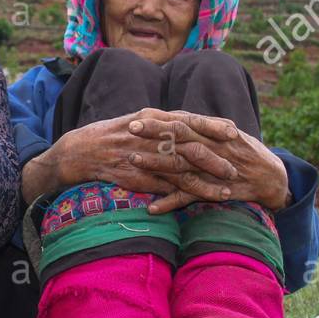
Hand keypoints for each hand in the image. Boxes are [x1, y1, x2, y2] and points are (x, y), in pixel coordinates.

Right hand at [21, 109, 238, 203]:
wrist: (81, 152)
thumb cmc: (112, 135)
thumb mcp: (137, 120)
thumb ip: (162, 122)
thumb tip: (187, 122)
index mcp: (152, 118)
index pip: (188, 119)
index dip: (212, 125)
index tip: (233, 131)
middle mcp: (151, 136)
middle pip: (191, 145)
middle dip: (217, 156)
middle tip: (237, 164)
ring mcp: (146, 157)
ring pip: (184, 169)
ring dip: (208, 179)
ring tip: (228, 188)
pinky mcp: (140, 177)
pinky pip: (170, 187)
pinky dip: (189, 194)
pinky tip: (205, 200)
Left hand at [124, 110, 289, 213]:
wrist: (271, 176)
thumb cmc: (243, 151)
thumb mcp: (225, 133)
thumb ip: (200, 127)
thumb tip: (173, 117)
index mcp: (212, 133)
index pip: (182, 122)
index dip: (160, 119)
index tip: (137, 115)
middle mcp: (211, 148)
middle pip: (179, 137)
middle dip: (154, 132)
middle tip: (130, 128)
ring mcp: (211, 170)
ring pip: (181, 165)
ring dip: (156, 164)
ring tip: (133, 160)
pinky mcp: (214, 191)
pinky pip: (190, 198)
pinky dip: (171, 203)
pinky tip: (152, 207)